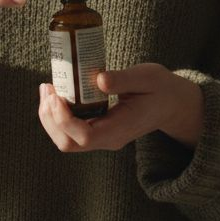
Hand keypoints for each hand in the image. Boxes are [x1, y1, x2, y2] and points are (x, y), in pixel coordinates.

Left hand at [37, 64, 204, 151]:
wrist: (172, 104)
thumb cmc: (161, 89)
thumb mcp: (148, 77)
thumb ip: (123, 79)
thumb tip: (99, 80)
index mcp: (120, 130)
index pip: (85, 136)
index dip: (64, 119)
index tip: (57, 95)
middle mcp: (108, 139)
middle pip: (68, 143)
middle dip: (50, 118)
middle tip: (47, 88)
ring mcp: (102, 138)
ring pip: (66, 139)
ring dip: (50, 117)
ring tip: (47, 89)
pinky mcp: (97, 130)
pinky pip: (70, 131)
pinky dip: (57, 114)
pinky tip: (56, 93)